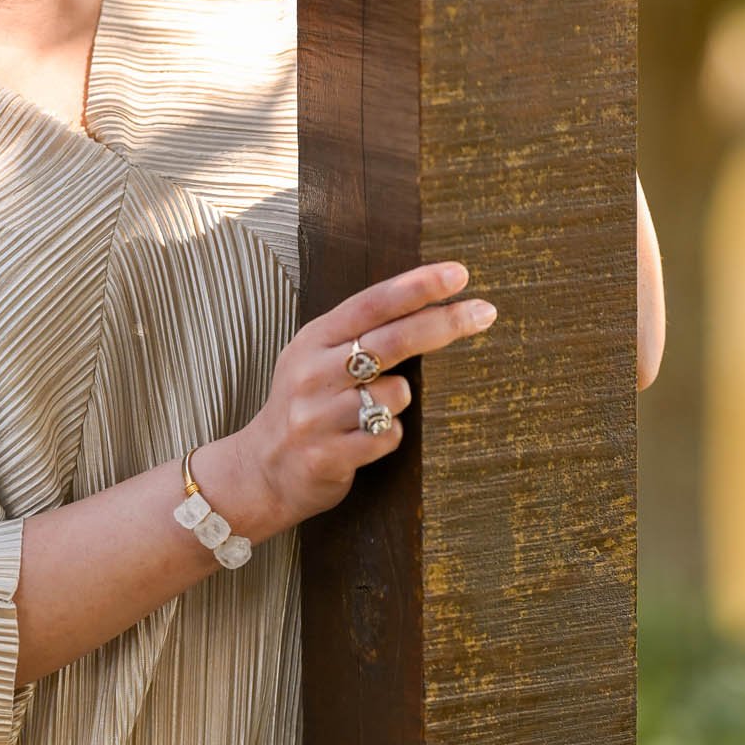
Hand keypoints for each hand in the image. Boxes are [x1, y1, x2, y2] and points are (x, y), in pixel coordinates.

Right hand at [236, 261, 496, 528]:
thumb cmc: (307, 407)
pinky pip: (388, 437)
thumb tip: (430, 306)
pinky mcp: (326, 455)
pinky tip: (365, 440)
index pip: (372, 303)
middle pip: (392, 340)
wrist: (260, 471)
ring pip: (395, 394)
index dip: (417, 286)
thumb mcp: (319, 358)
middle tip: (485, 313)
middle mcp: (312, 372)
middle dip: (444, 323)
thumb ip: (361, 334)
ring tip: (372, 412)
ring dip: (400, 401)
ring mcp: (317, 415)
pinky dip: (389, 437)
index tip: (459, 274)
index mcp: (314, 339)